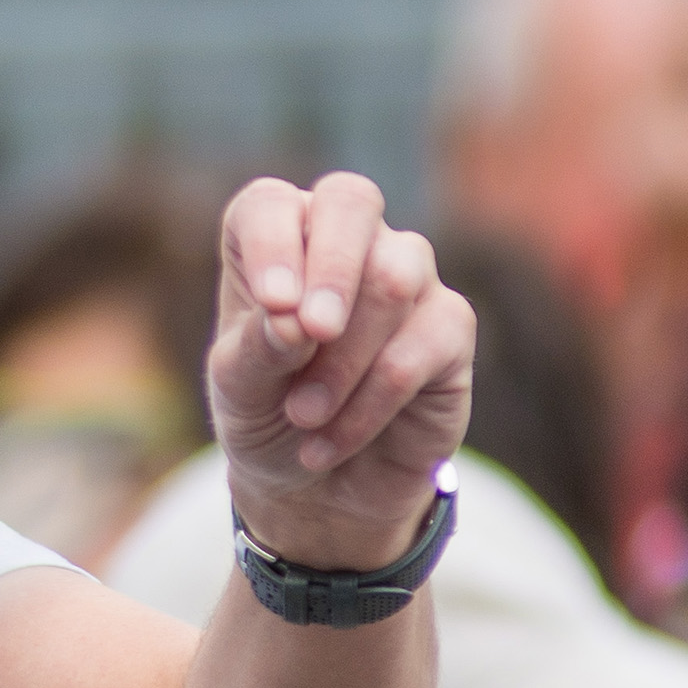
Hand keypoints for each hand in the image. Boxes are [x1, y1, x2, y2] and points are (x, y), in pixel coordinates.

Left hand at [207, 173, 474, 570]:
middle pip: (351, 202)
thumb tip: (292, 321)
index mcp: (277, 237)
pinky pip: (420, 347)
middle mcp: (345, 239)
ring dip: (341, 360)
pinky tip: (329, 443)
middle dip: (330, 267)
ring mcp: (406, 276)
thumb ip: (257, 348)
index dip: (272, 243)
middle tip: (309, 332)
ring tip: (301, 416)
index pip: (270, 205)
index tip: (273, 304)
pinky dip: (369, 403)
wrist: (316, 486)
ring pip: (392, 278)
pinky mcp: (449, 327)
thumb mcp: (239, 387)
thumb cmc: (265, 413)